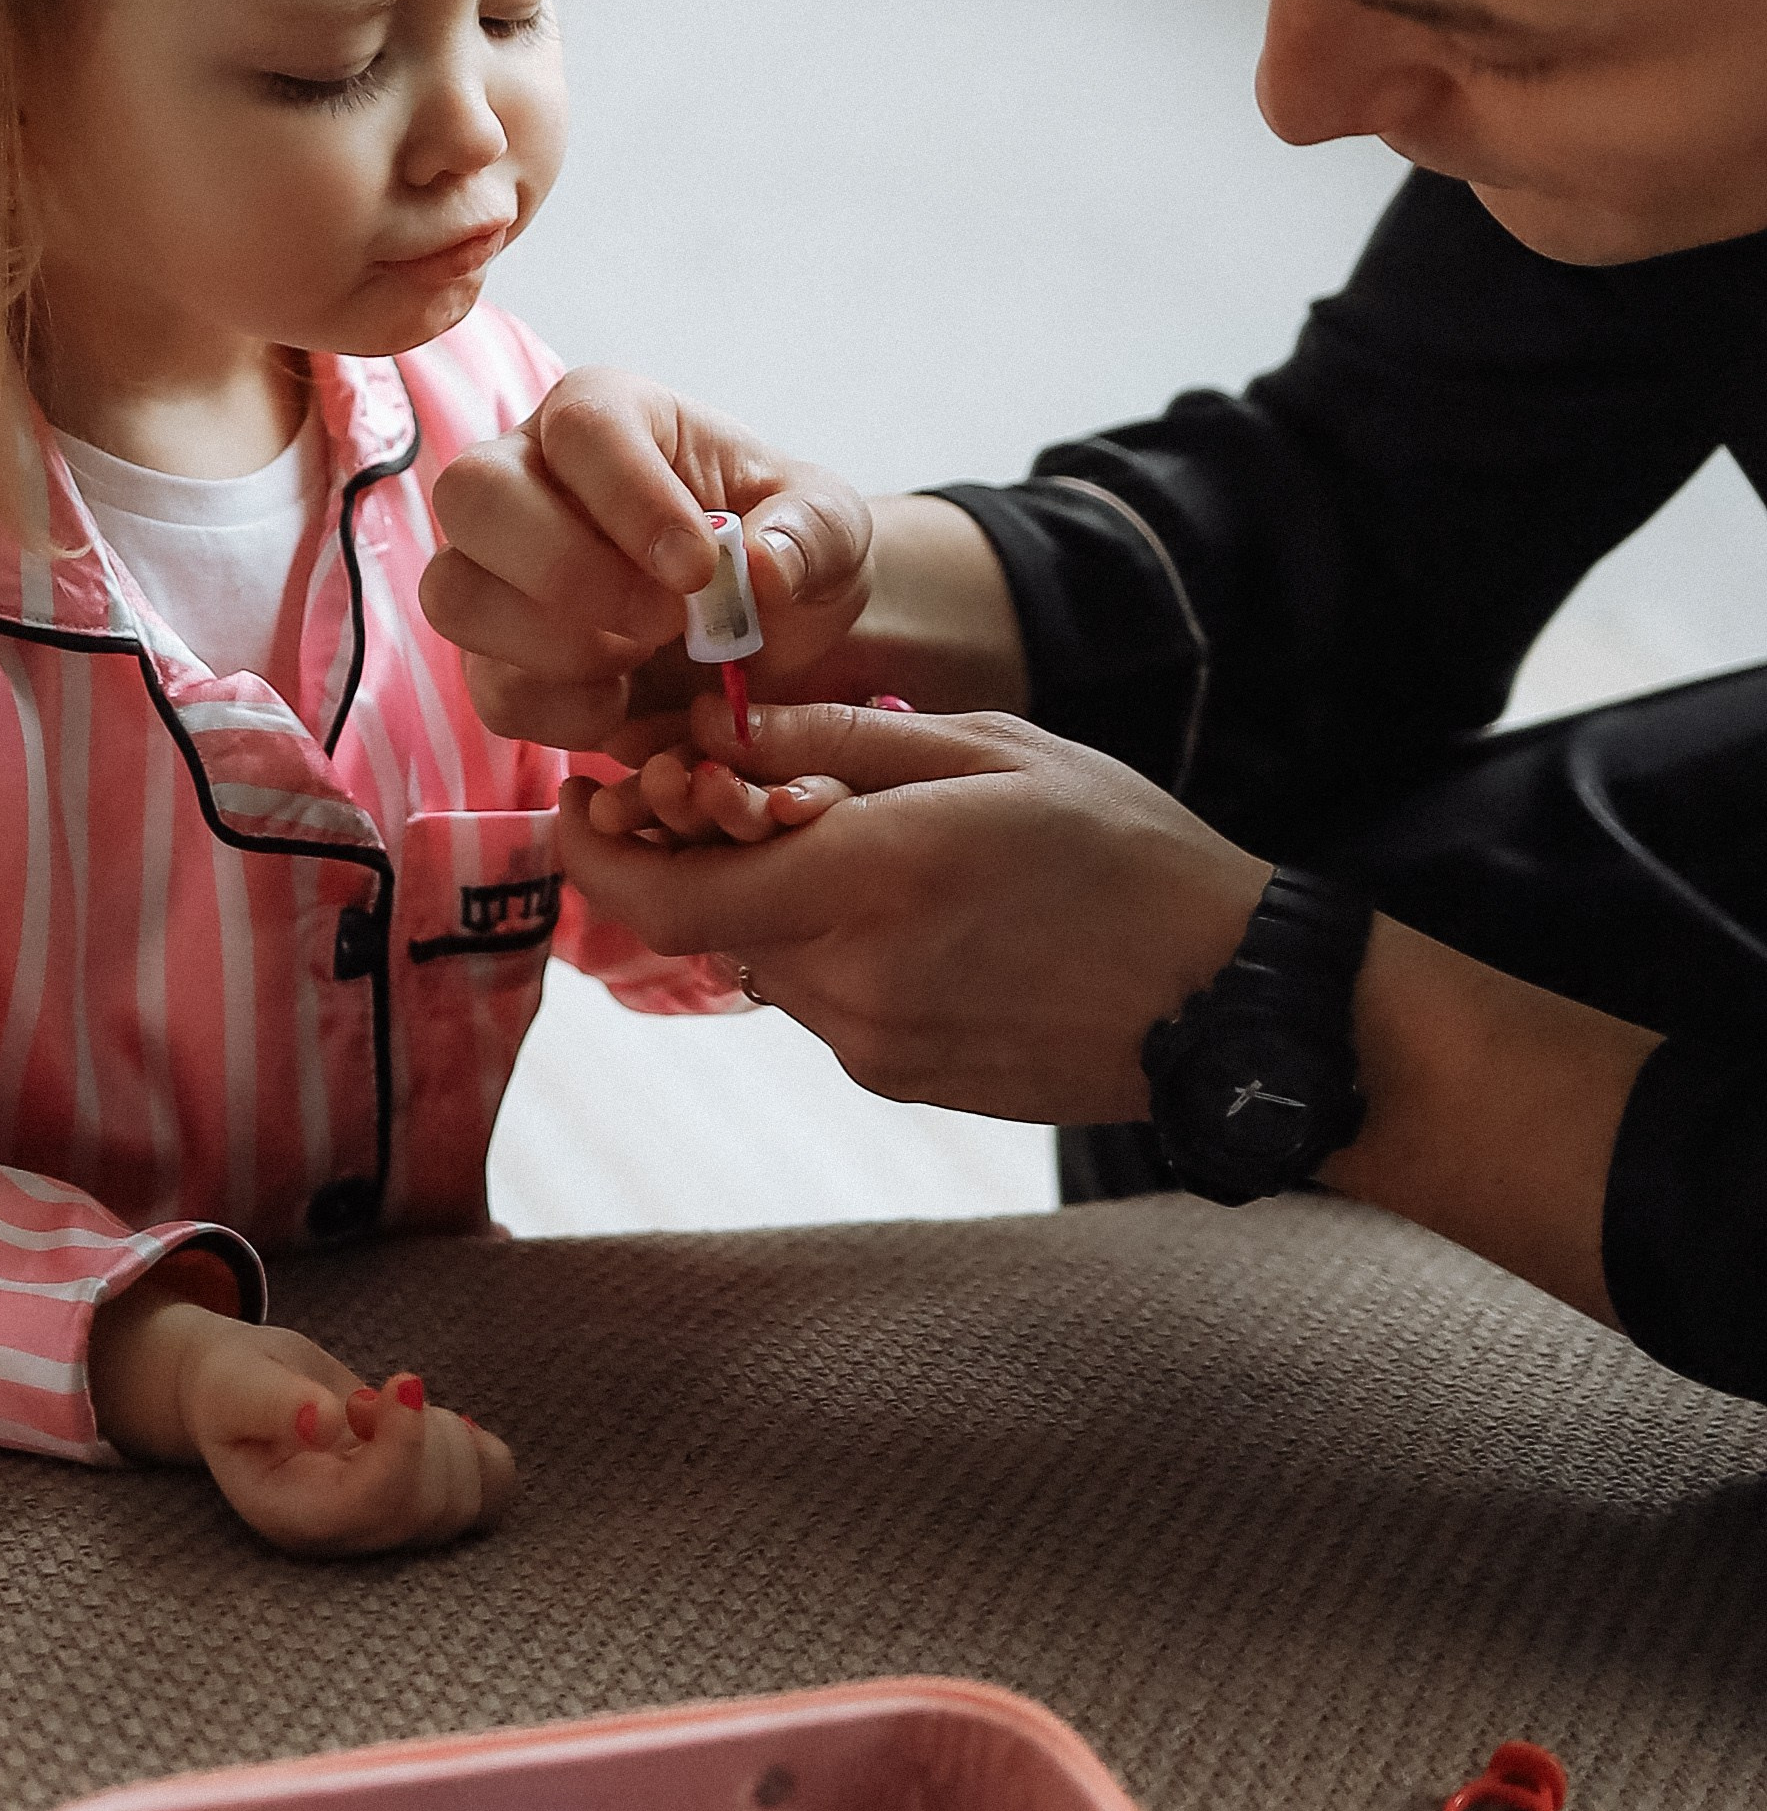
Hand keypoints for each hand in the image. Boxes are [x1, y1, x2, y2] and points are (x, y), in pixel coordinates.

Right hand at [93, 1281, 515, 1555]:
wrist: (252, 1394)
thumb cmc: (236, 1387)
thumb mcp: (237, 1384)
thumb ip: (270, 1402)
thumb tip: (322, 1420)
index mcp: (294, 1516)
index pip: (373, 1505)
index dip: (405, 1444)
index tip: (403, 1379)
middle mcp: (346, 1537)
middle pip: (426, 1508)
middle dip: (422, 1433)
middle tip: (370, 1397)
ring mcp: (388, 1530)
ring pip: (466, 1505)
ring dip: (449, 1440)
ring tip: (393, 1411)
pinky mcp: (422, 1507)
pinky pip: (491, 1498)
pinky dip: (484, 1455)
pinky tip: (440, 1423)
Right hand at [422, 368, 874, 753]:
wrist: (775, 640)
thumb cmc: (787, 550)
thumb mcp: (830, 528)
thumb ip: (811, 534)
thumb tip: (760, 564)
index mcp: (605, 415)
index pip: (580, 427)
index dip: (633, 500)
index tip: (700, 568)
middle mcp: (526, 476)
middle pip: (472, 495)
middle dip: (568, 572)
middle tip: (665, 622)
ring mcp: (495, 570)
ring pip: (455, 594)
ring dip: (554, 646)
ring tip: (643, 658)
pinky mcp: (496, 657)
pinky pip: (490, 689)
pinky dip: (563, 711)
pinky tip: (627, 700)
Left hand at [556, 696, 1266, 1119]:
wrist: (1230, 1002)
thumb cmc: (1125, 851)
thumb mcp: (989, 749)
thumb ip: (838, 743)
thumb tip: (713, 730)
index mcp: (875, 878)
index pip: (670, 895)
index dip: (598, 854)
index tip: (582, 800)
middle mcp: (857, 977)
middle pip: (708, 924)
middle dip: (698, 857)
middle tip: (725, 793)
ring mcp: (876, 1044)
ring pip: (764, 961)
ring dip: (774, 902)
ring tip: (869, 849)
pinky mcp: (901, 1080)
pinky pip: (824, 1001)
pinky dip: (832, 946)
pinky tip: (920, 914)